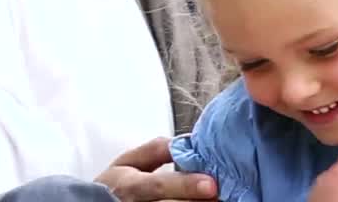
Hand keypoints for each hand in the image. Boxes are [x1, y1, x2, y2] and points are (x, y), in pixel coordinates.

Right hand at [95, 137, 217, 200]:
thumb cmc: (114, 187)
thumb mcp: (126, 163)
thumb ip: (154, 150)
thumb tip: (185, 141)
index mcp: (131, 187)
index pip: (160, 186)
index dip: (186, 185)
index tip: (211, 184)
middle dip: (199, 201)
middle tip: (223, 193)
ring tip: (221, 200)